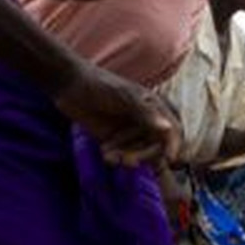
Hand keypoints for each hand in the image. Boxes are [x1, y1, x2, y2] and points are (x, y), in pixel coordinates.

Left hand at [53, 62, 180, 165]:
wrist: (70, 85)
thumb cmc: (101, 85)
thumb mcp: (125, 96)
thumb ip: (146, 112)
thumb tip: (167, 129)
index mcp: (155, 108)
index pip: (172, 131)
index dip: (173, 145)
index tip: (168, 160)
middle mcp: (147, 122)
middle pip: (157, 147)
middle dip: (143, 155)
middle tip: (127, 160)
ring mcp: (131, 132)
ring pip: (139, 154)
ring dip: (127, 158)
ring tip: (109, 156)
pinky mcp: (116, 141)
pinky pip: (123, 155)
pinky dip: (116, 158)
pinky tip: (104, 153)